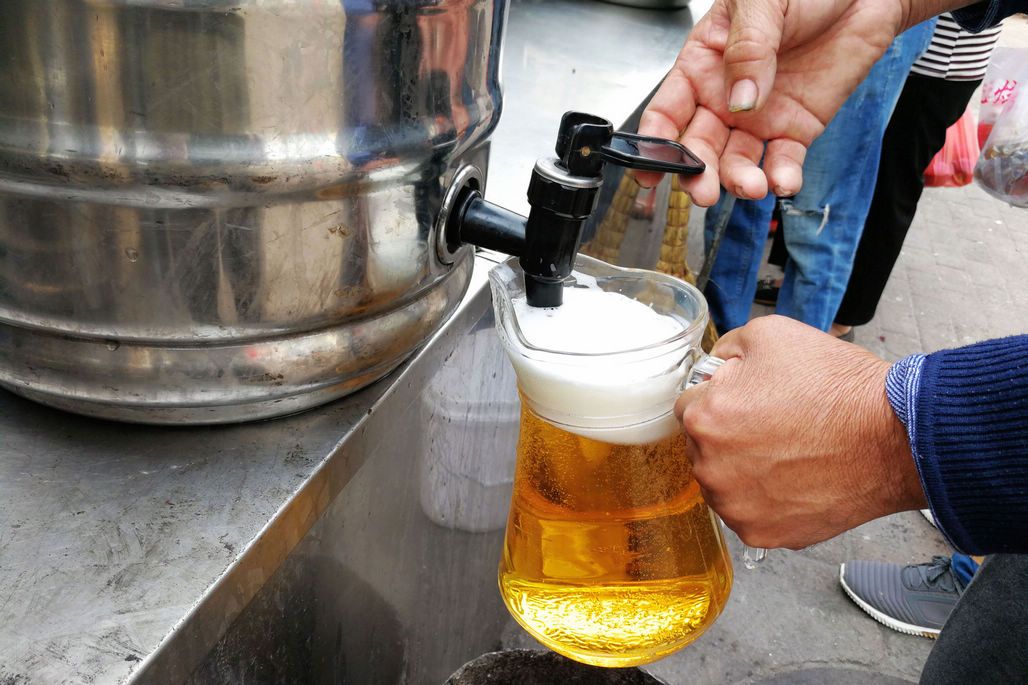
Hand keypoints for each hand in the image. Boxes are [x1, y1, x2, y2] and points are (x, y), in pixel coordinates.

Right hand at [637, 0, 957, 204]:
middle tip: (704, 190)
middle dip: (698, 173)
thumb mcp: (763, 1)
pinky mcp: (797, 129)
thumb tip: (741, 100)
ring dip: (740, 180)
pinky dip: (782, 178)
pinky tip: (782, 183)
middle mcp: (725, 97)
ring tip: (752, 186)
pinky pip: (783, 161)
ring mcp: (760, 117)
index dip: (655, 143)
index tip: (651, 171)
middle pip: (699, 146)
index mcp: (703, 63)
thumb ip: (748, 48)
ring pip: (737, 161)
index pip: (668, 110)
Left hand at [675, 316, 926, 548]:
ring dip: (744, 469)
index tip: (749, 399)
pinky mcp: (763, 534)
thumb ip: (724, 350)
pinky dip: (768, 499)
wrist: (895, 436)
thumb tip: (713, 368)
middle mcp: (711, 469)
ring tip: (791, 451)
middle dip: (729, 434)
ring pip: (724, 482)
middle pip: (703, 446)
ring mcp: (736, 507)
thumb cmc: (837, 386)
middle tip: (776, 424)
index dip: (721, 397)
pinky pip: (750, 512)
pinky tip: (798, 478)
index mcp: (705, 419)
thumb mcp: (769, 334)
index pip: (689, 406)